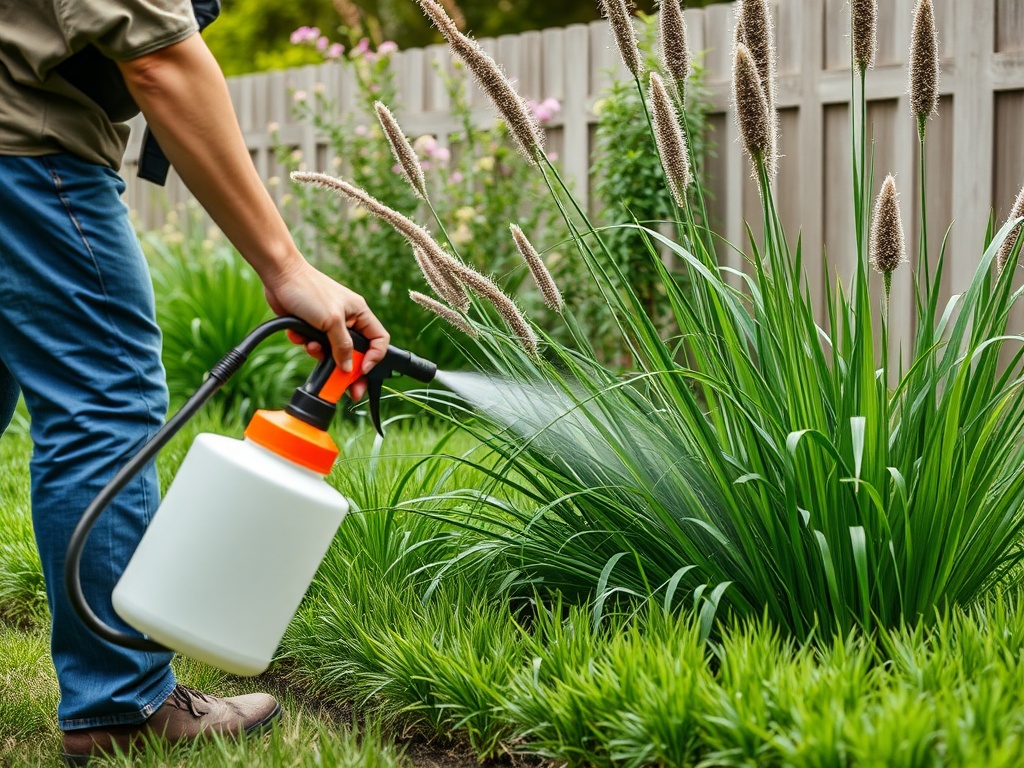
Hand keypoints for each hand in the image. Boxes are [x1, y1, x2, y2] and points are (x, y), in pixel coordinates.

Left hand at [262, 259, 389, 401]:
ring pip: (332, 352)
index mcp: (359, 314)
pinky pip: (314, 345)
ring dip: (320, 354)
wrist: (279, 276)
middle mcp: (347, 320)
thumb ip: (343, 346)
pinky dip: (305, 343)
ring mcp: (329, 325)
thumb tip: (348, 369)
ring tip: (310, 346)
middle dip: (347, 368)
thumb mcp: (331, 321)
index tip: (364, 370)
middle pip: (355, 353)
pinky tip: (297, 334)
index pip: (379, 340)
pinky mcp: (312, 328)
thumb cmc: (309, 289)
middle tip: (345, 387)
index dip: (375, 357)